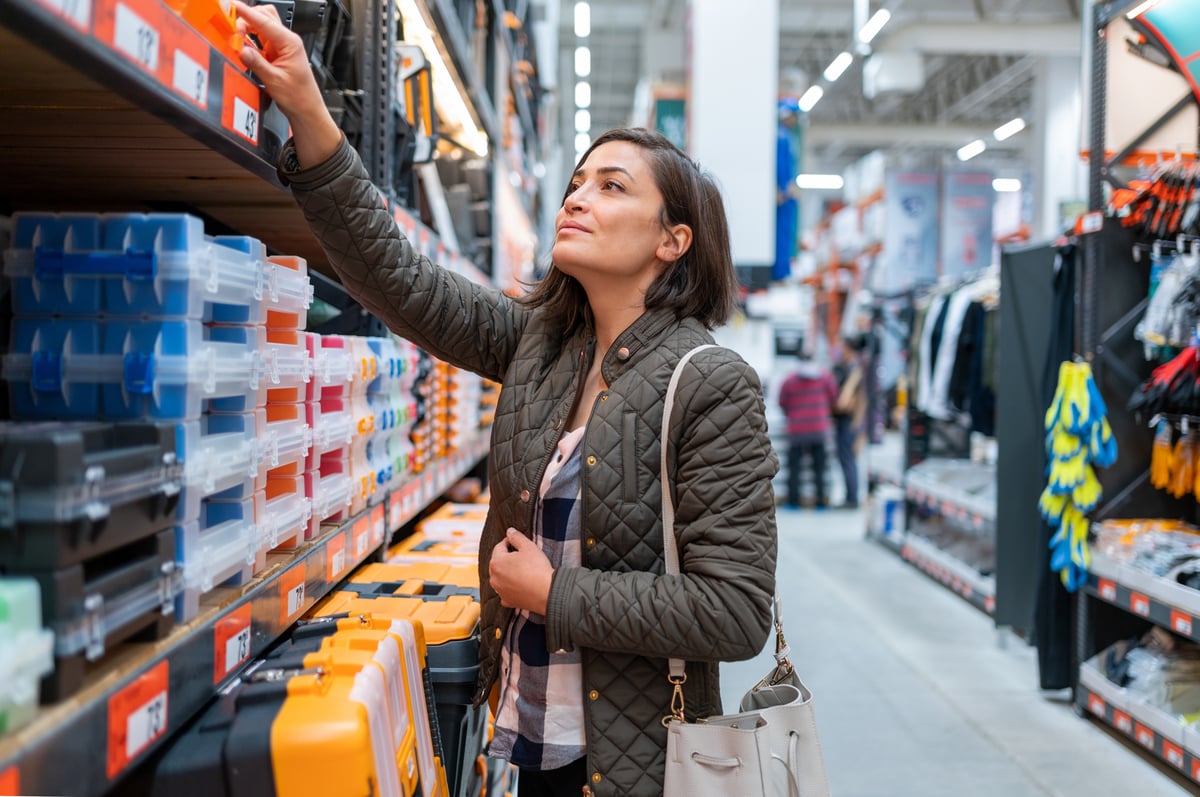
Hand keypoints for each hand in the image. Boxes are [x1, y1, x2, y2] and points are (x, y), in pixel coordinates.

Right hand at [232, 0, 340, 165]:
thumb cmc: (299, 96)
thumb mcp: (274, 81)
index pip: (265, 21)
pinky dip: (250, 39)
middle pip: (264, 16)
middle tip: (234, 31)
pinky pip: (260, 39)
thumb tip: (241, 49)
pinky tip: (243, 45)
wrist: (306, 110)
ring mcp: (281, 46)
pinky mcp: (276, 54)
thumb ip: (256, 63)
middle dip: (247, 18)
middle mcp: (287, 41)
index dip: (247, 13)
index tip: (233, 6)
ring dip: (248, 28)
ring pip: (261, 26)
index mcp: (290, 43)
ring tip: (237, 38)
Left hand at [489, 528, 553, 614]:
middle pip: (499, 562)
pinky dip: (511, 587)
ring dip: (509, 573)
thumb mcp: (529, 547)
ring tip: (523, 570)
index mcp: (496, 562)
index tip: (518, 543)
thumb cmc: (538, 570)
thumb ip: (516, 537)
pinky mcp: (507, 601)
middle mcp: (494, 577)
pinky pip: (506, 591)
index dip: (510, 542)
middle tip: (523, 557)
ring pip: (501, 577)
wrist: (547, 592)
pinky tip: (521, 585)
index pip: (500, 546)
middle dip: (508, 558)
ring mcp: (499, 590)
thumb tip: (510, 532)